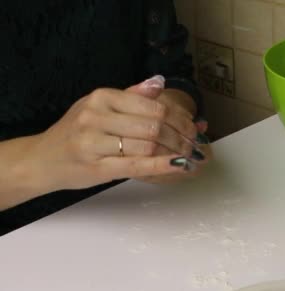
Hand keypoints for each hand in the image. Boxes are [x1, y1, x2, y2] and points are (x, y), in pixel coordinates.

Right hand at [30, 76, 196, 191]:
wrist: (42, 159)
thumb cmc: (76, 133)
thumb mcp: (99, 106)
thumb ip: (132, 96)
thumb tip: (160, 82)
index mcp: (102, 97)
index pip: (154, 106)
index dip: (181, 118)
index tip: (194, 127)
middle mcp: (96, 116)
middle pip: (155, 126)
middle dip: (182, 136)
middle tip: (196, 144)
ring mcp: (94, 143)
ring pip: (148, 145)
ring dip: (176, 152)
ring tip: (190, 156)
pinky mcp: (96, 167)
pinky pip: (137, 165)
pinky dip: (162, 165)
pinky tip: (178, 165)